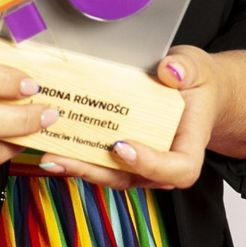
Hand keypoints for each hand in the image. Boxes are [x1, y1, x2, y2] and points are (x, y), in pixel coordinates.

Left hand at [34, 45, 221, 190]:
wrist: (191, 91)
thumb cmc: (196, 84)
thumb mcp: (196, 68)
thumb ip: (186, 68)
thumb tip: (170, 71)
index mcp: (187, 147)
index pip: (178, 170)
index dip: (150, 165)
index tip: (122, 146)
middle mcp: (162, 161)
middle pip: (132, 177)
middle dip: (95, 170)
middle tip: (62, 157)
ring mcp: (139, 162)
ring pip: (110, 174)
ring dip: (78, 167)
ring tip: (49, 156)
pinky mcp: (120, 155)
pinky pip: (99, 160)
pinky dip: (76, 155)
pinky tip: (51, 145)